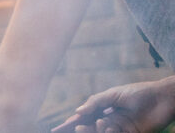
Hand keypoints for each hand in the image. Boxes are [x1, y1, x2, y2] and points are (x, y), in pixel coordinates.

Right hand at [53, 77, 174, 132]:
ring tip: (96, 126)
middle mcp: (110, 119)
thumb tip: (77, 111)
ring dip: (95, 131)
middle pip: (89, 127)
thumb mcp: (114, 93)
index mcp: (104, 109)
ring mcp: (120, 128)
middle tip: (77, 128)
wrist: (163, 98)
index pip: (84, 117)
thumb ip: (95, 102)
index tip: (57, 129)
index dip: (70, 122)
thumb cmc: (139, 92)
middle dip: (81, 128)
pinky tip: (108, 128)